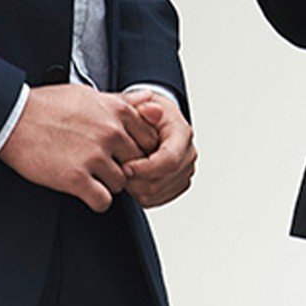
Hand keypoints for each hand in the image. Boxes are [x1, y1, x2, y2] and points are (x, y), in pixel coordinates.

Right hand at [0, 83, 160, 212]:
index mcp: (117, 111)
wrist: (13, 119)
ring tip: (93, 178)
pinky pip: (102, 201)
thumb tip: (150, 97)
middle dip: (126, 168)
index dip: (139, 149)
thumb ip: (123, 101)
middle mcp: (110, 133)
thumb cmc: (48, 105)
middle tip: (109, 169)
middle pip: (138, 162)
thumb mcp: (90, 94)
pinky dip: (97, 201)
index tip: (126, 154)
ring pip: (121, 183)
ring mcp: (94, 156)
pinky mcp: (75, 178)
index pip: (149, 139)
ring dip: (110, 184)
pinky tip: (87, 192)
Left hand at [120, 89, 196, 208]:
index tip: (125, 167)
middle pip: (162, 180)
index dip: (145, 168)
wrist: (154, 121)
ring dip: (135, 187)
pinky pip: (156, 200)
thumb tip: (151, 110)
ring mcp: (184, 171)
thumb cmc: (148, 114)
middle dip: (136, 180)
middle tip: (117, 171)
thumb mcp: (144, 104)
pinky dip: (139, 194)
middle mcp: (188, 154)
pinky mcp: (177, 185)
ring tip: (123, 173)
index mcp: (183, 134)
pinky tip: (132, 180)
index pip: (169, 160)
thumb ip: (145, 108)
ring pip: (157, 193)